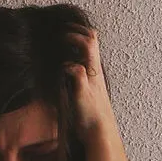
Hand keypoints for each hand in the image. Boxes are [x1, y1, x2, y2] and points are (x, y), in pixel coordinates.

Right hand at [63, 23, 116, 137]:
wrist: (100, 132)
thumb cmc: (91, 116)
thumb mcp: (82, 95)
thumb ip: (77, 77)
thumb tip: (69, 63)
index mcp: (93, 70)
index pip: (89, 42)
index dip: (76, 34)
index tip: (61, 35)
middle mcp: (95, 70)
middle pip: (93, 41)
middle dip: (80, 31)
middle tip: (65, 28)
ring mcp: (94, 77)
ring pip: (91, 51)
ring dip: (81, 41)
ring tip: (65, 39)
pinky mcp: (91, 86)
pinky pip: (86, 64)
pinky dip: (78, 56)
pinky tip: (68, 61)